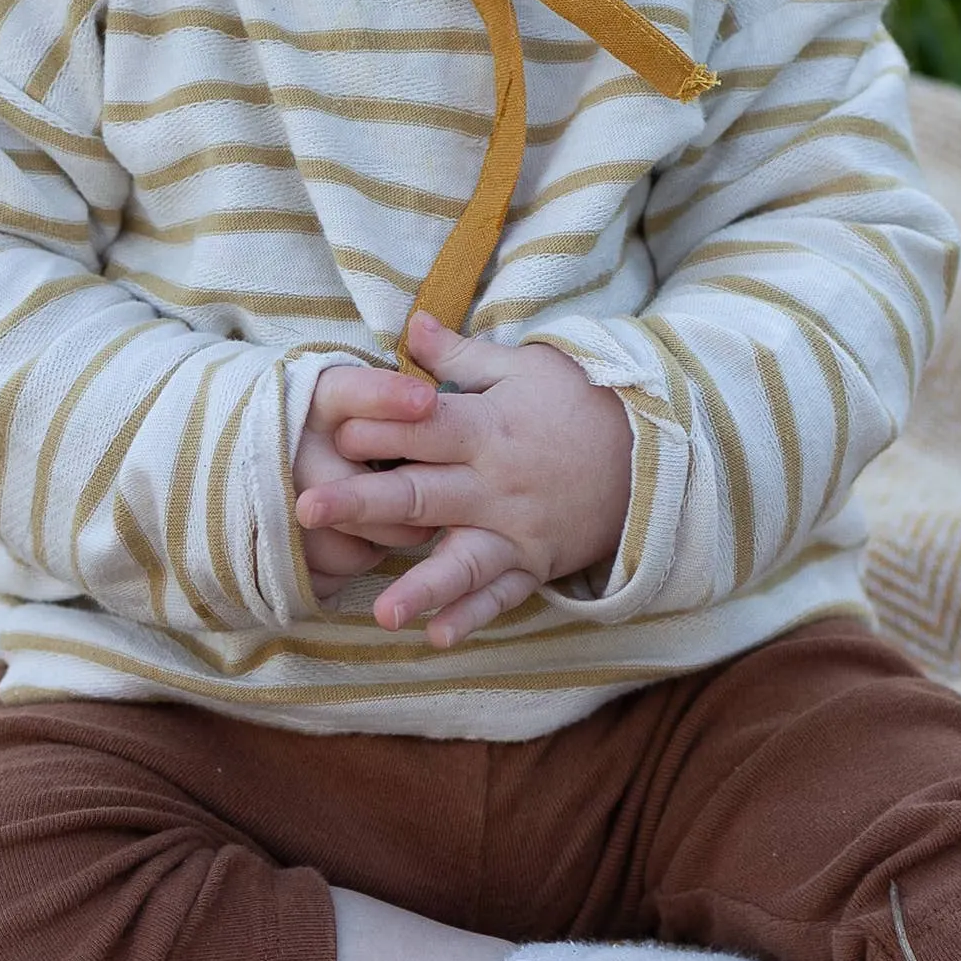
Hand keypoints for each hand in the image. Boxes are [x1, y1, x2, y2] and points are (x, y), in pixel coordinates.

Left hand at [294, 311, 633, 645]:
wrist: (653, 449)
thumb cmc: (577, 401)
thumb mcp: (522, 366)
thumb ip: (459, 354)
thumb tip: (409, 324)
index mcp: (489, 428)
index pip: (422, 426)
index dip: (376, 426)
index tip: (328, 428)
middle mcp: (498, 484)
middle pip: (423, 493)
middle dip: (363, 501)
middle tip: (307, 509)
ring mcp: (517, 530)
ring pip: (462, 561)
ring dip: (421, 586)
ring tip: (382, 612)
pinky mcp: (535, 563)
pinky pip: (503, 595)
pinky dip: (474, 616)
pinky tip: (438, 636)